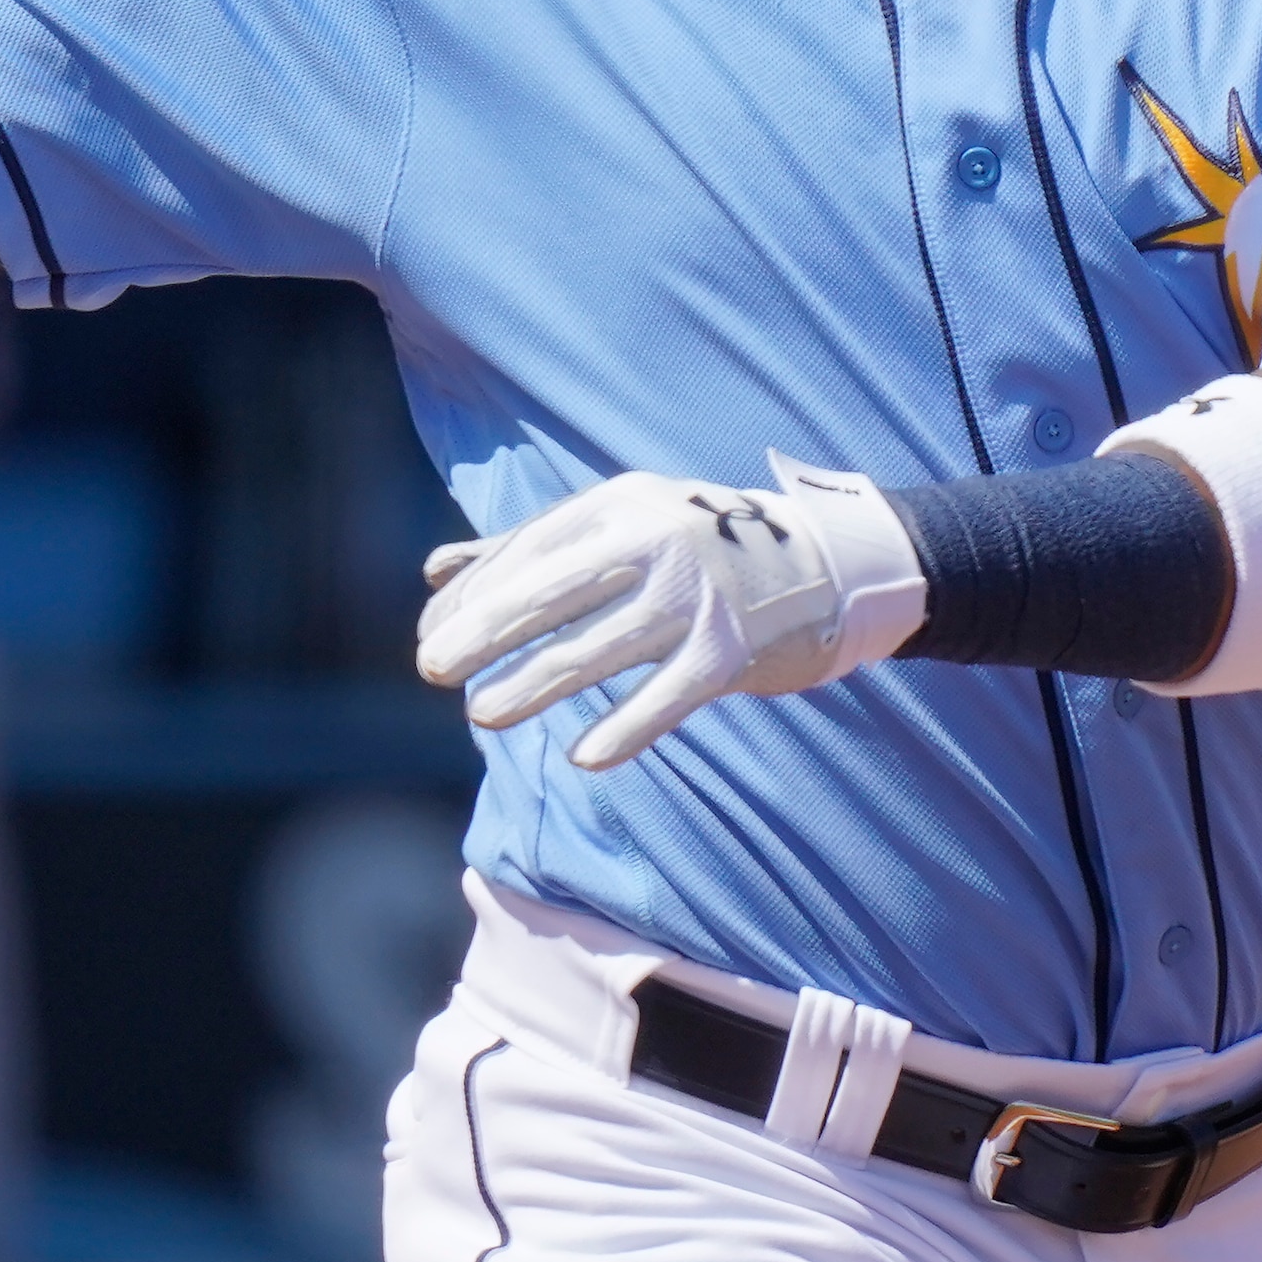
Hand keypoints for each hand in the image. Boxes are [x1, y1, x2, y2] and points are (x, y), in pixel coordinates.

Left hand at [415, 459, 927, 770]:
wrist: (831, 563)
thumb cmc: (705, 547)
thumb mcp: (621, 524)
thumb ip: (528, 549)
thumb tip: (434, 573)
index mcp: (622, 504)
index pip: (530, 551)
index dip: (475, 597)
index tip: (430, 635)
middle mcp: (657, 540)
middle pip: (555, 592)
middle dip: (486, 631)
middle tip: (433, 669)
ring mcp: (697, 596)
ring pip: (599, 647)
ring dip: (535, 683)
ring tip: (484, 713)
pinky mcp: (733, 650)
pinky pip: (668, 697)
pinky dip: (626, 728)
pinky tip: (584, 757)